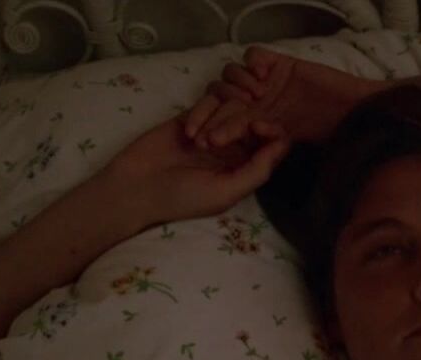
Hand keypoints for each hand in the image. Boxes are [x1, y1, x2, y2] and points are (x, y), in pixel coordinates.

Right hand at [103, 113, 289, 227]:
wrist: (137, 188)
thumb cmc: (183, 198)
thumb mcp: (226, 191)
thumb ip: (257, 170)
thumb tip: (283, 144)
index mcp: (248, 166)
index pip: (274, 142)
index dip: (274, 129)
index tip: (259, 125)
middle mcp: (236, 146)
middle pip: (255, 117)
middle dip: (245, 118)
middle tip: (222, 133)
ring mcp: (215, 128)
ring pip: (234, 104)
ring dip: (220, 116)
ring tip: (200, 141)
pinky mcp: (193, 114)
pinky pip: (209, 100)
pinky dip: (201, 112)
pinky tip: (187, 134)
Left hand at [184, 46, 378, 148]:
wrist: (358, 113)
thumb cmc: (330, 139)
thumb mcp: (290, 159)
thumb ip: (266, 162)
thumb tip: (236, 169)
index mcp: (257, 126)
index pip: (225, 124)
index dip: (212, 130)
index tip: (205, 141)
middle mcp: (258, 103)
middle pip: (222, 100)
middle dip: (211, 113)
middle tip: (208, 123)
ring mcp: (268, 81)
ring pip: (233, 76)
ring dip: (236, 87)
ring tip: (254, 97)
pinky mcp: (281, 63)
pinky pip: (255, 56)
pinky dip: (252, 62)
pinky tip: (261, 75)